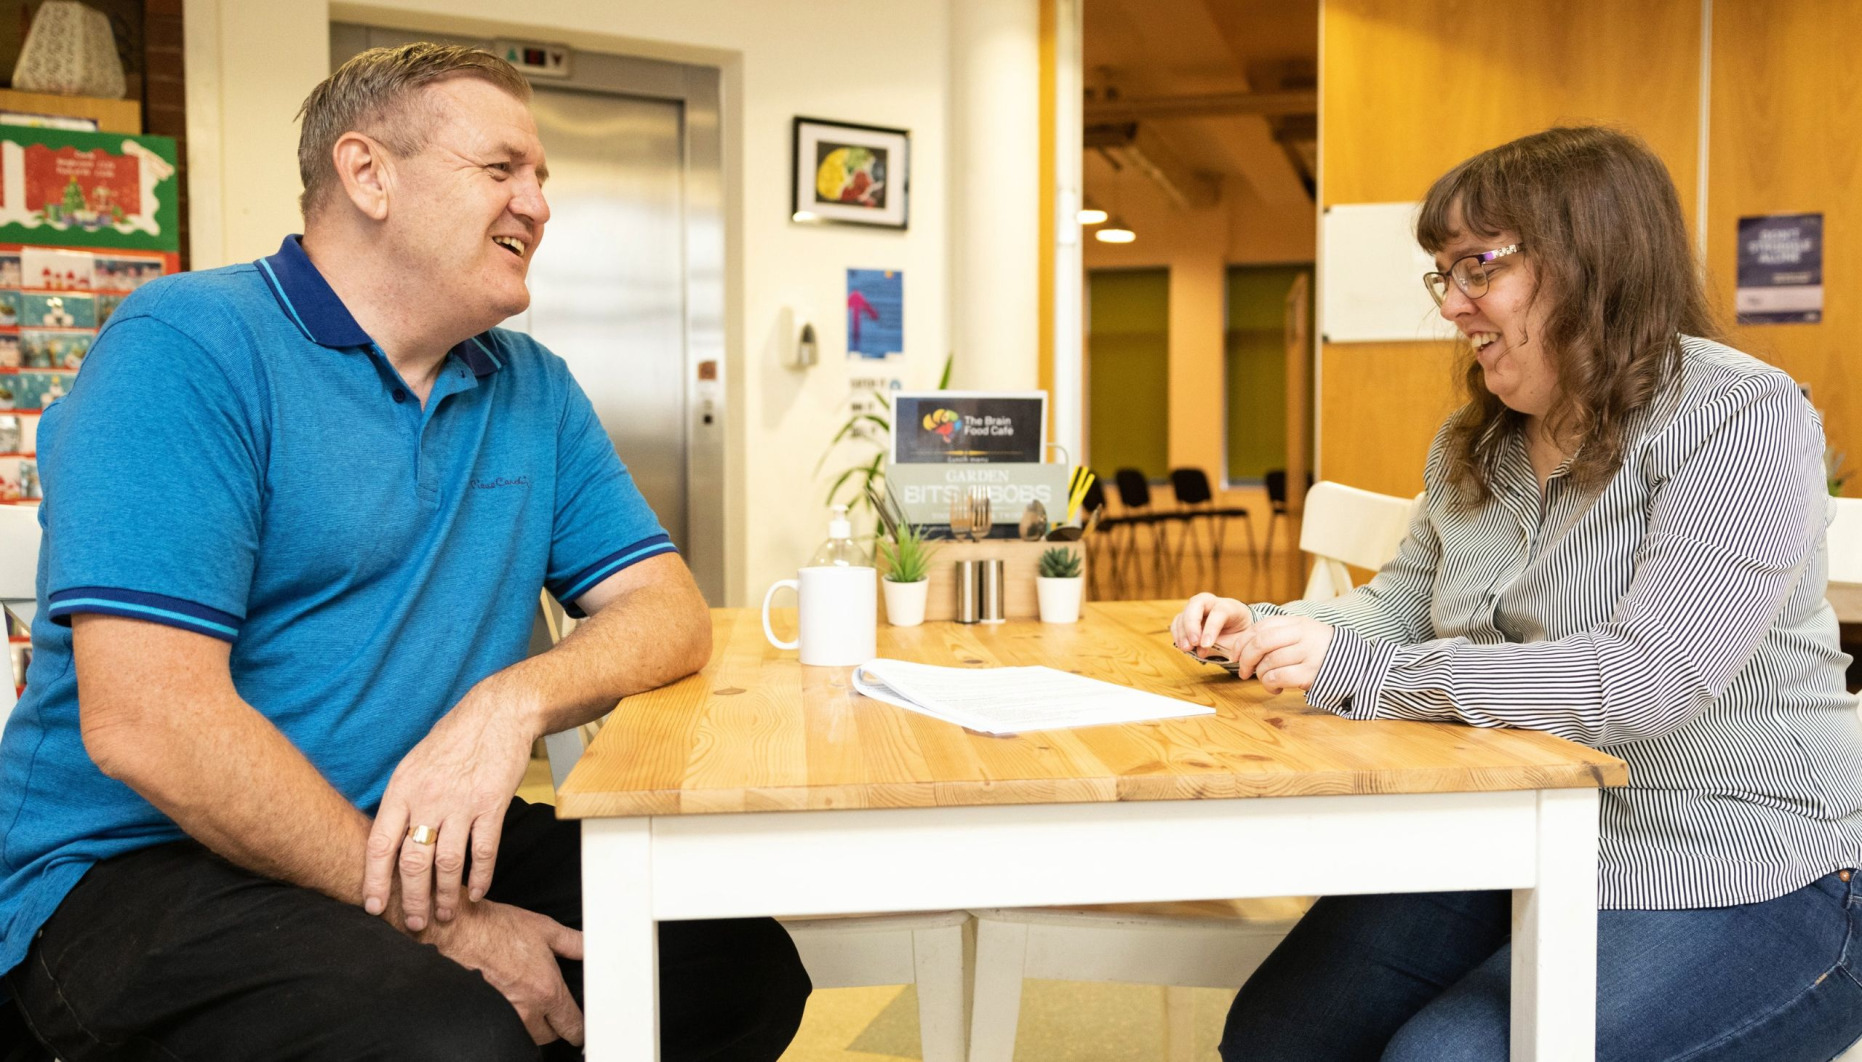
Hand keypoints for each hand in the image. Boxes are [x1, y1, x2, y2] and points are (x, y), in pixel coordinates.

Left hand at [364, 678, 538, 930]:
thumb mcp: (413, 764)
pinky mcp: (492, 805)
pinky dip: (481, 877)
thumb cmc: (454, 738)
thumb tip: (389, 838)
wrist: (497, 713)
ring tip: (443, 914)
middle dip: (411, 899)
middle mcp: (428, 799)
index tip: (373, 907)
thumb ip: (401, 801)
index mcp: (402, 789)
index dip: (375, 881)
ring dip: (445, 895)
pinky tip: (478, 893)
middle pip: (413, 862)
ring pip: (447, 864)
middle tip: (413, 924)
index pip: (380, 844)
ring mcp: (461, 803)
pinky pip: (484, 851)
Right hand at [427, 898, 584, 1045]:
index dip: (578, 1028)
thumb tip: (590, 949)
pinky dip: (512, 1020)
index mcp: (547, 990)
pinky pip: (506, 1027)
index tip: (578, 1027)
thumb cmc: (497, 929)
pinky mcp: (486, 1015)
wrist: (460, 932)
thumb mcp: (544, 929)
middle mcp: (527, 1009)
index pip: (571, 1026)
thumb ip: (573, 943)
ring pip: (527, 1034)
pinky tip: (510, 1002)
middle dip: (554, 1025)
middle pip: (549, 1036)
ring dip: (533, 1025)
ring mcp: (504, 1016)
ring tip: (531, 1003)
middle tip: (552, 1009)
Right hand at [1171, 593, 1253, 660]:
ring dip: (1182, 632)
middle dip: (1192, 624)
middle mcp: (1212, 603)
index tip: (1206, 645)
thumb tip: (1202, 650)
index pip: (1219, 611)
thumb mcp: (1241, 641)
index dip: (1211, 628)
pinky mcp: (1187, 617)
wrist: (1237, 633)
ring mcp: (1198, 609)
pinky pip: (1178, 622)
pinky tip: (1183, 646)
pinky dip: (1178, 634)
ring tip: (1186, 648)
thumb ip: (1224, 644)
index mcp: (1230, 606)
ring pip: (1184, 612)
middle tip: (1193, 643)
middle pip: (1197, 603)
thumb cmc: (1239, 636)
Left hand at [1230, 616, 1335, 693]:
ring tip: (1265, 680)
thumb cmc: (1321, 650)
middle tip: (1242, 670)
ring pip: (1268, 662)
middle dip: (1245, 658)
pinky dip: (1270, 685)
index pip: (1261, 627)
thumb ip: (1278, 634)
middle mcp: (1302, 635)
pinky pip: (1279, 678)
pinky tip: (1275, 688)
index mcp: (1297, 623)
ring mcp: (1307, 654)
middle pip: (1261, 642)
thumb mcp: (1303, 633)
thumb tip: (1244, 645)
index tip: (1234, 654)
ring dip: (1260, 675)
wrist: (1356, 664)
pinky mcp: (1310, 673)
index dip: (1242, 641)